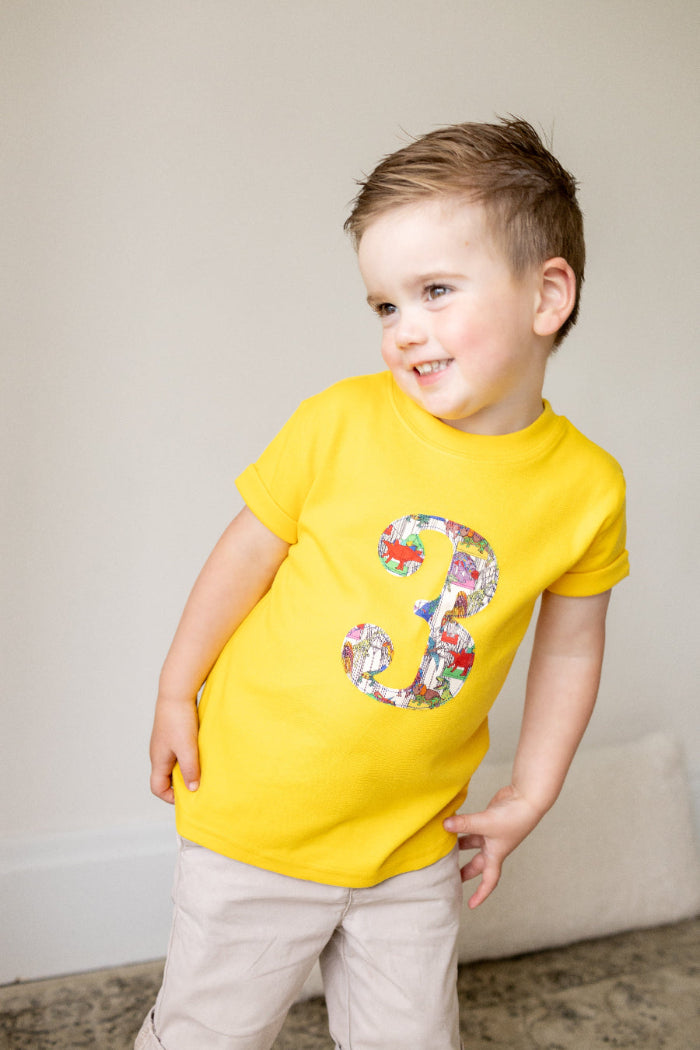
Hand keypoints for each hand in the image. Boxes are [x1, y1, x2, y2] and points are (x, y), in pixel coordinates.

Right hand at [149, 695, 199, 804]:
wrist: (176, 692)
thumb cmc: (178, 719)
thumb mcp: (186, 748)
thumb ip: (189, 769)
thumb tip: (192, 789)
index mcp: (158, 760)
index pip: (157, 787)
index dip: (170, 797)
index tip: (188, 797)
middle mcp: (159, 753)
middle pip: (166, 777)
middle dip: (181, 784)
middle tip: (199, 784)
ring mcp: (165, 743)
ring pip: (174, 763)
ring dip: (187, 769)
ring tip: (202, 768)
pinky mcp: (173, 733)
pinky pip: (180, 751)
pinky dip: (189, 756)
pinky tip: (202, 751)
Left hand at [444, 785, 541, 908]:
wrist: (527, 798)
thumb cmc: (513, 817)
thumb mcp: (485, 824)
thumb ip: (464, 824)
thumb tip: (444, 825)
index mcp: (496, 855)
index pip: (489, 881)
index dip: (480, 894)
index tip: (470, 905)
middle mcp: (494, 846)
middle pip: (477, 864)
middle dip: (464, 872)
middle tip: (449, 877)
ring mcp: (491, 832)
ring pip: (472, 844)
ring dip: (459, 846)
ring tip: (443, 848)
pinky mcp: (489, 818)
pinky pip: (472, 827)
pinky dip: (461, 826)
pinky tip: (450, 822)